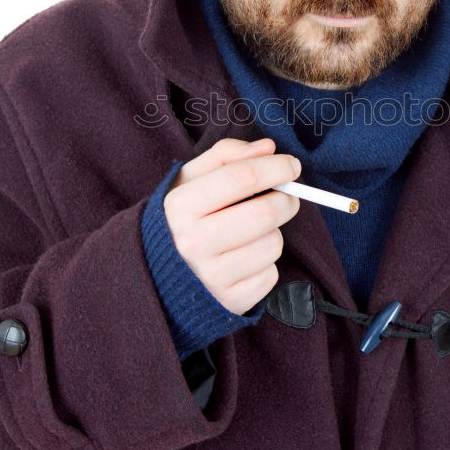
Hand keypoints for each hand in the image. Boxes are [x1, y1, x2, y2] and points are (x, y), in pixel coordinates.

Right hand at [162, 137, 300, 315]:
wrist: (158, 275)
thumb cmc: (183, 218)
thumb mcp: (191, 180)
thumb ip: (227, 155)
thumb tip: (268, 148)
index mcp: (180, 206)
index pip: (242, 177)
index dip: (275, 168)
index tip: (291, 165)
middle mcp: (192, 243)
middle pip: (264, 213)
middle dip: (286, 199)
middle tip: (286, 195)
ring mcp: (211, 277)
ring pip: (273, 244)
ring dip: (273, 233)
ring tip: (253, 232)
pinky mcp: (229, 301)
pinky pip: (271, 275)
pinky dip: (266, 264)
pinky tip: (245, 259)